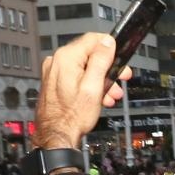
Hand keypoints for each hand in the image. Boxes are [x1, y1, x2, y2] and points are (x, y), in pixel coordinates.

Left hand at [34, 32, 130, 149]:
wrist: (56, 135)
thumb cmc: (71, 116)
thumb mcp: (94, 87)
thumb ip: (101, 60)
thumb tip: (108, 42)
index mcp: (66, 58)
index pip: (92, 39)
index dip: (110, 46)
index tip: (120, 56)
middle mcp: (56, 62)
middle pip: (89, 54)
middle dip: (108, 67)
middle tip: (121, 77)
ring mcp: (53, 72)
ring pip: (84, 67)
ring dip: (100, 78)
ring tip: (110, 94)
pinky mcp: (54, 81)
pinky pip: (75, 75)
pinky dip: (89, 83)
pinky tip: (98, 96)